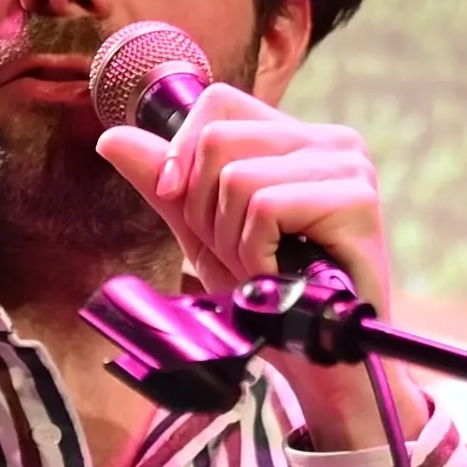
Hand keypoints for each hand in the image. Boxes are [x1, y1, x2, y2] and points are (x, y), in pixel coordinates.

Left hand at [93, 97, 429, 452]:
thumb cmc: (270, 300)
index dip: (182, 152)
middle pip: (217, 139)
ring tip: (263, 270)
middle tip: (240, 255)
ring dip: (232, 240)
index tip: (181, 204)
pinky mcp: (356, 199)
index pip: (216, 102)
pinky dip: (255, 253)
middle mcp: (329, 141)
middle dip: (205, 211)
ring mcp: (348, 167)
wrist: (318, 363)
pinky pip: (265, 207)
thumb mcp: (203, 234)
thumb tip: (110, 137)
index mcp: (296, 138)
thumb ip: (165, 183)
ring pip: (235, 177)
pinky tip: (280, 276)